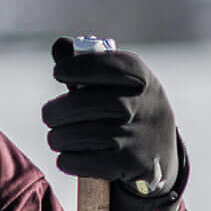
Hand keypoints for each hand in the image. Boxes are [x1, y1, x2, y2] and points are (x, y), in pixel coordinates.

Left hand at [42, 39, 184, 210]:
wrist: (161, 156)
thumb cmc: (128, 109)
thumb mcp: (120, 84)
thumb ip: (88, 64)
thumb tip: (60, 45)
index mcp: (142, 78)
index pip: (110, 65)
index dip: (79, 66)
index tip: (58, 72)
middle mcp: (144, 106)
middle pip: (85, 104)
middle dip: (57, 110)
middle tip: (49, 115)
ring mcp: (139, 138)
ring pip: (79, 135)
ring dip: (58, 137)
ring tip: (58, 137)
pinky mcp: (132, 166)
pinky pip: (84, 162)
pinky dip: (68, 160)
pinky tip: (68, 155)